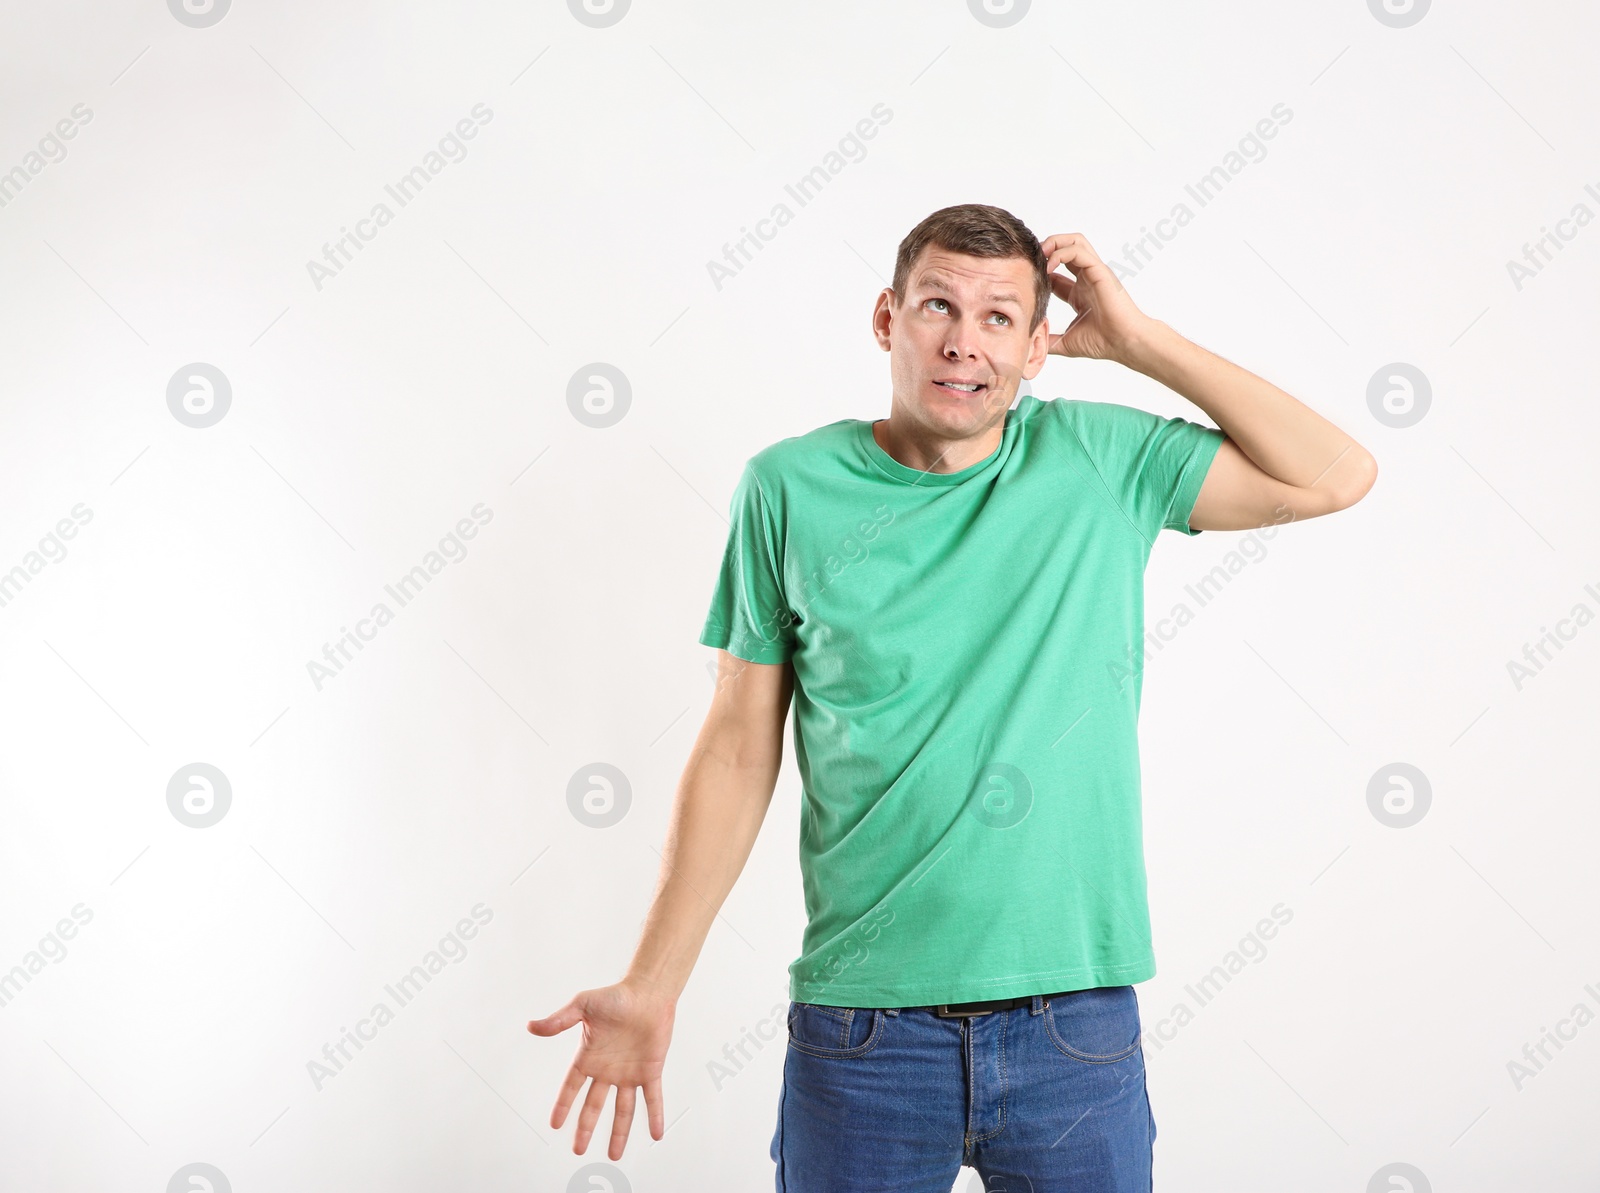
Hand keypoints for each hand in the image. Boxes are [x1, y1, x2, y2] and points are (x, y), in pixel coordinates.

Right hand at [527, 981, 674, 1158]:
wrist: (648, 992)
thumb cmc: (616, 996)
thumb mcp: (582, 1006)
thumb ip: (559, 1020)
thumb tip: (531, 1026)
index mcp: (589, 1057)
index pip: (572, 1087)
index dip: (563, 1105)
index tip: (554, 1124)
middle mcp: (608, 1069)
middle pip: (594, 1105)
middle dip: (586, 1128)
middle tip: (578, 1149)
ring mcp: (629, 1073)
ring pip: (623, 1109)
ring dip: (619, 1132)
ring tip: (614, 1154)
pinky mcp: (650, 1071)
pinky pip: (653, 1098)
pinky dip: (654, 1116)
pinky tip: (656, 1134)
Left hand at [1039, 232, 1156, 362]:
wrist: (1123, 343)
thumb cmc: (1103, 342)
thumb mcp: (1066, 342)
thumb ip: (1049, 341)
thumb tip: (1033, 346)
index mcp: (1079, 293)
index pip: (1056, 273)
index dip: (1040, 270)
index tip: (1026, 277)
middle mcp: (1087, 279)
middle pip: (1066, 248)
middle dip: (1047, 248)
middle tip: (1032, 260)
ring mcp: (1093, 273)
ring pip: (1074, 242)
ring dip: (1054, 243)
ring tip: (1040, 256)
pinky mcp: (1099, 271)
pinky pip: (1078, 250)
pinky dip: (1061, 253)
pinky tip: (1049, 267)